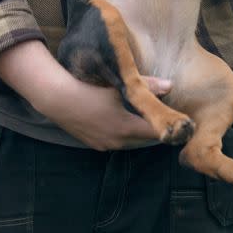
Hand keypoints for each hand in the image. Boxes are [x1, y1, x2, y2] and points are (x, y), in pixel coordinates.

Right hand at [0, 39, 170, 149]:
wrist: (58, 99)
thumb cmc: (89, 89)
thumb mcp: (119, 86)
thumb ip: (146, 86)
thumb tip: (170, 86)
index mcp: (127, 128)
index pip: (157, 132)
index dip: (167, 124)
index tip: (174, 116)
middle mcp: (118, 142)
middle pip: (144, 138)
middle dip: (152, 126)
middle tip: (158, 111)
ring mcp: (105, 146)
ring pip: (130, 141)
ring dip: (137, 130)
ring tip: (139, 113)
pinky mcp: (94, 145)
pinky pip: (116, 141)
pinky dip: (122, 132)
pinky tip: (118, 117)